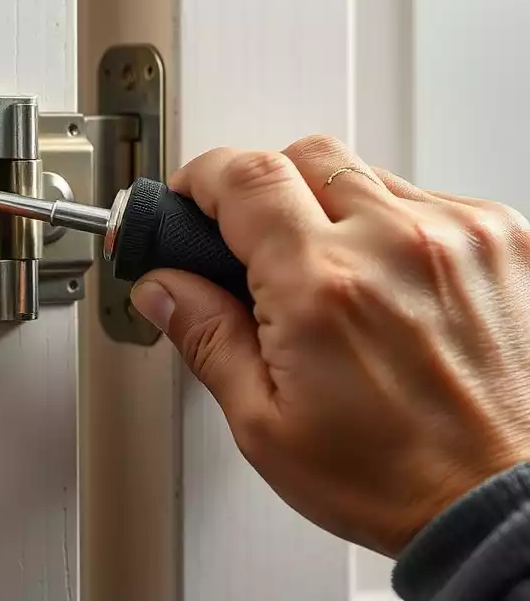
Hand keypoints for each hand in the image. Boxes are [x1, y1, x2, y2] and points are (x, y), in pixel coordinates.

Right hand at [131, 135, 529, 555]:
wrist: (503, 504)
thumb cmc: (396, 479)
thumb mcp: (264, 424)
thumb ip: (206, 338)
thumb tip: (163, 287)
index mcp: (322, 288)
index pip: (243, 177)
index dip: (202, 177)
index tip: (191, 197)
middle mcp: (393, 244)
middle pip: (300, 154)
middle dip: (262, 186)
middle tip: (256, 241)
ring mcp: (456, 234)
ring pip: (362, 172)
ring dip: (328, 207)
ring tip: (333, 277)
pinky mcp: (502, 238)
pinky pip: (422, 197)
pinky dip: (390, 225)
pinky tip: (390, 281)